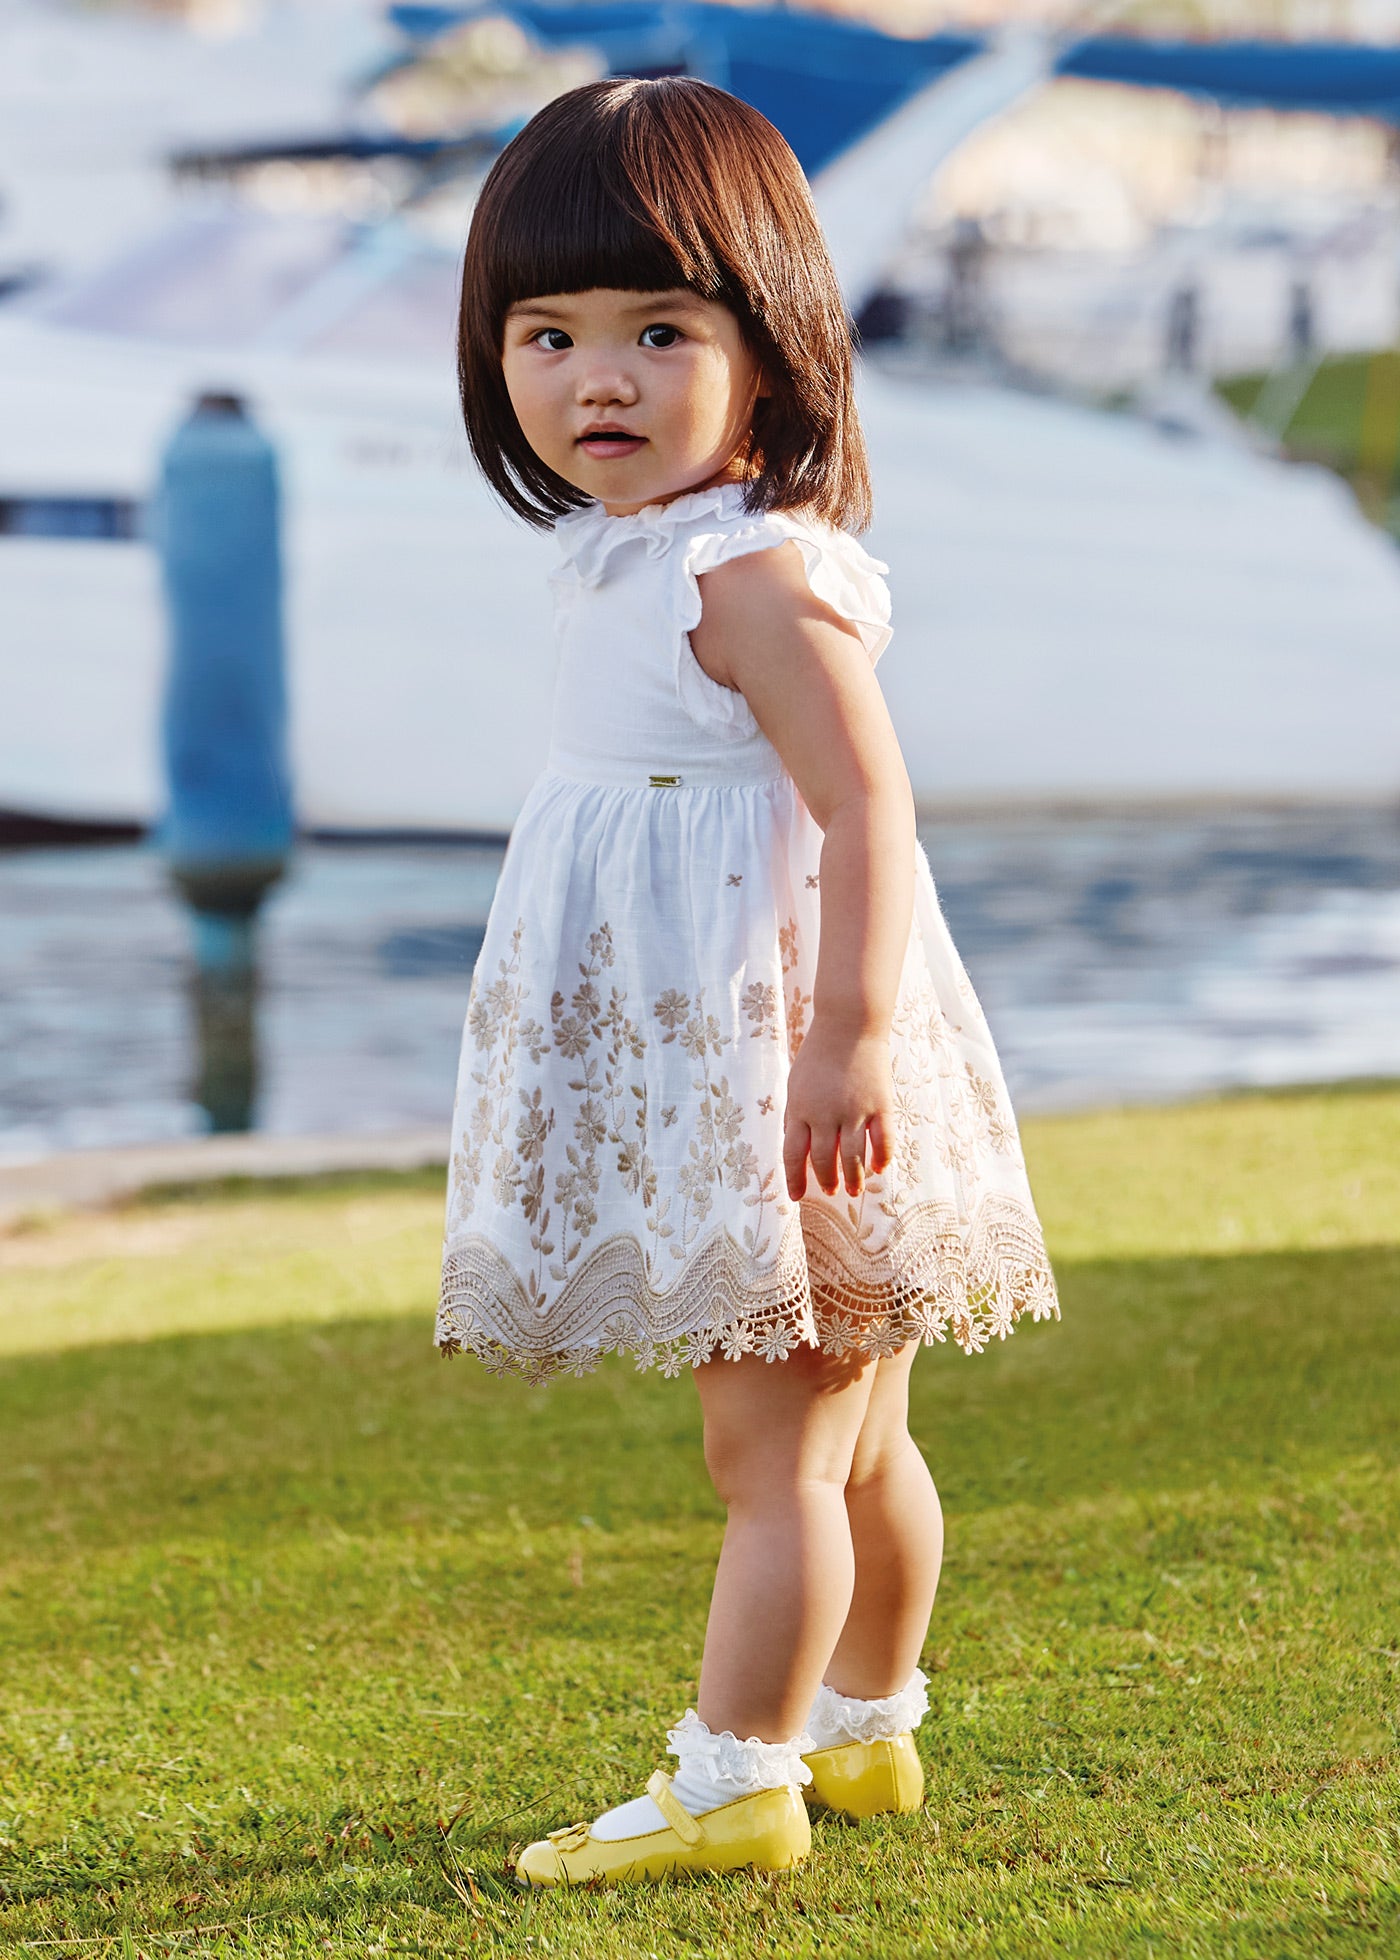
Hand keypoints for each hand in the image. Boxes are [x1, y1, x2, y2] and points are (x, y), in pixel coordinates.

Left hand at [782, 1022, 894, 1201]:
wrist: (848, 1025)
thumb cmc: (818, 1055)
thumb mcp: (796, 1085)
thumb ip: (796, 1116)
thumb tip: (797, 1149)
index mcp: (800, 1109)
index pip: (793, 1154)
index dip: (795, 1179)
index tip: (797, 1197)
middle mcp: (825, 1114)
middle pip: (824, 1160)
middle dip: (827, 1180)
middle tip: (831, 1191)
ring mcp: (855, 1110)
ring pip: (853, 1157)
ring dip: (854, 1178)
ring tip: (855, 1190)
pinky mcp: (880, 1104)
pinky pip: (883, 1140)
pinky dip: (882, 1158)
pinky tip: (880, 1168)